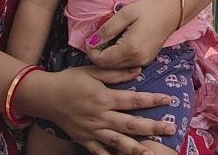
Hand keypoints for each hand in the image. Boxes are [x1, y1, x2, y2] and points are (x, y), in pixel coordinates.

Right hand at [26, 66, 176, 154]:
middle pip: (131, 124)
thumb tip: (138, 71)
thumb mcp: (92, 71)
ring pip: (118, 142)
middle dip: (152, 127)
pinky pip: (99, 152)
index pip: (134, 99)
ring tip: (150, 154)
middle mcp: (101, 116)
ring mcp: (93, 131)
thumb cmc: (70, 80)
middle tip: (171, 129)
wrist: (46, 97)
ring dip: (136, 148)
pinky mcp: (85, 140)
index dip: (153, 100)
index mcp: (104, 98)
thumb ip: (115, 73)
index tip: (169, 100)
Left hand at [86, 0, 177, 68]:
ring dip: (108, 57)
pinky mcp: (146, 61)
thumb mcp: (125, 14)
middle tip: (98, 39)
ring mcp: (143, 62)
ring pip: (116, 67)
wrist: (171, 12)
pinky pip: (126, 65)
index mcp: (130, 48)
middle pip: (108, 66)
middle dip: (98, 55)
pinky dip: (118, 58)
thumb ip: (107, 29)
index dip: (91, 52)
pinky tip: (119, 44)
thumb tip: (91, 42)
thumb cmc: (148, 9)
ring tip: (108, 40)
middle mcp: (137, 60)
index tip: (90, 39)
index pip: (102, 60)